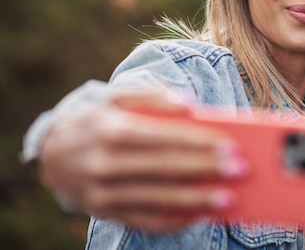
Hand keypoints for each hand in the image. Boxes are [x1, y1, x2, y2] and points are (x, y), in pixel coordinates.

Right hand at [38, 91, 247, 230]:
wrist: (51, 153)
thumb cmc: (97, 120)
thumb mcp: (116, 97)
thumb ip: (152, 96)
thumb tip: (189, 104)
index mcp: (111, 130)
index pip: (162, 137)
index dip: (198, 141)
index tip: (229, 144)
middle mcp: (105, 163)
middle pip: (166, 169)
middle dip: (206, 169)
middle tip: (240, 170)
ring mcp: (103, 192)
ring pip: (158, 200)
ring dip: (197, 200)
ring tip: (230, 198)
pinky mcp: (105, 213)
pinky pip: (146, 221)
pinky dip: (176, 221)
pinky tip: (202, 215)